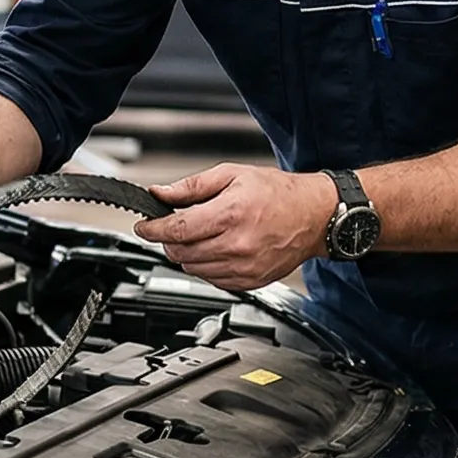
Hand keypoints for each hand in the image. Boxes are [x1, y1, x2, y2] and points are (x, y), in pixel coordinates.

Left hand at [134, 163, 336, 290]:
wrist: (314, 216)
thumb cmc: (278, 194)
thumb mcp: (232, 175)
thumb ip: (191, 186)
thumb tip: (160, 193)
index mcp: (230, 214)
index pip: (176, 229)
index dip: (153, 229)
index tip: (143, 226)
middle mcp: (236, 245)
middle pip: (180, 252)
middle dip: (169, 240)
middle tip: (173, 226)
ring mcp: (243, 267)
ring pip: (193, 269)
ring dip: (186, 254)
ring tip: (200, 235)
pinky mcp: (249, 281)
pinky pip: (212, 279)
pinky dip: (206, 266)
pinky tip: (216, 249)